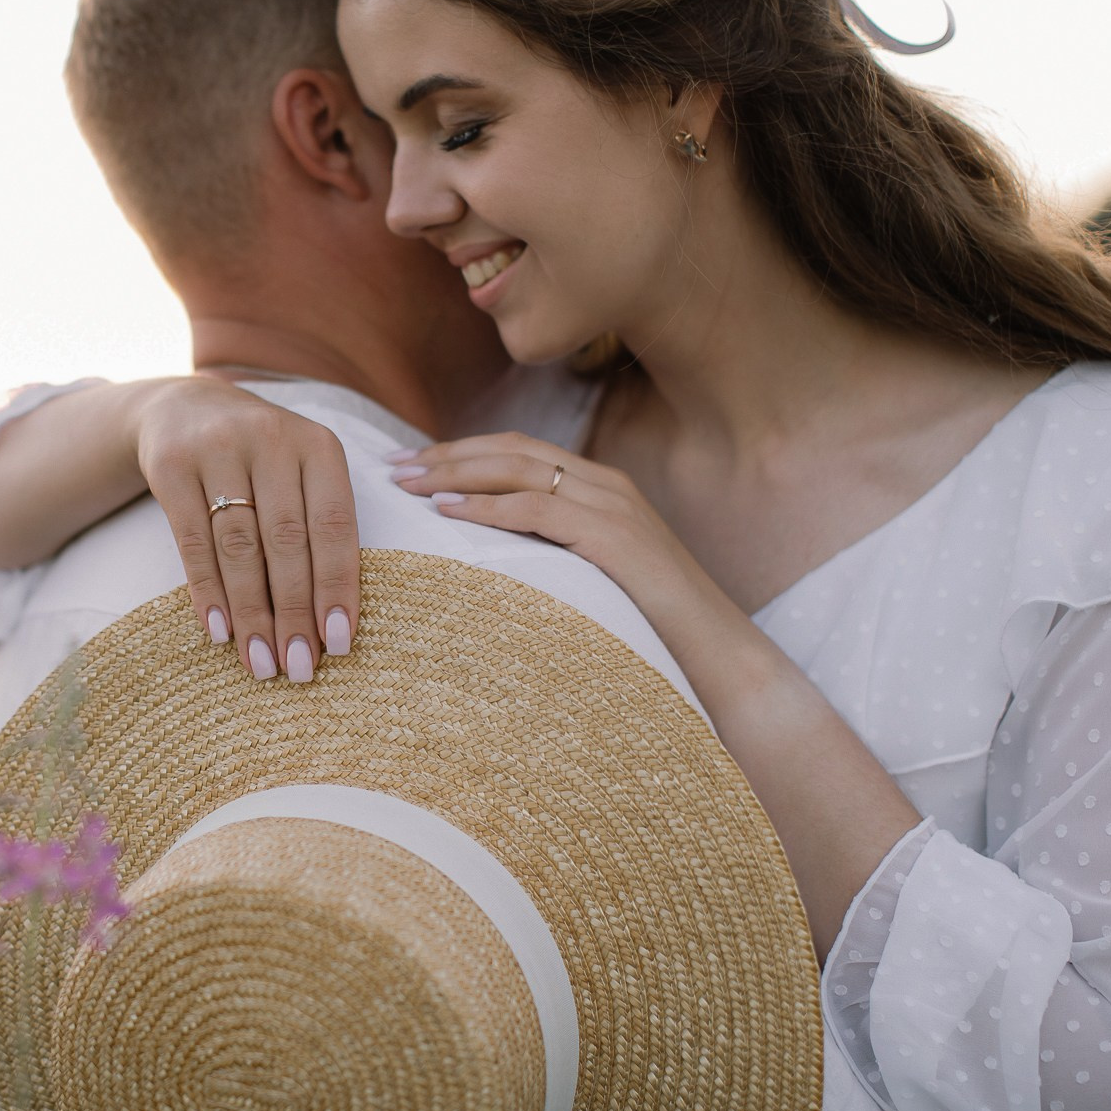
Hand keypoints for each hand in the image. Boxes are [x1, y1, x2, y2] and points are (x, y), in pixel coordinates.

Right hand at [134, 380, 360, 681]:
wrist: (185, 407)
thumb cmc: (261, 460)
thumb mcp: (301, 472)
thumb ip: (319, 528)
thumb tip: (330, 623)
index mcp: (318, 445)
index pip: (334, 525)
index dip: (338, 586)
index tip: (340, 643)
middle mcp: (271, 439)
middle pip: (287, 541)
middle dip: (294, 612)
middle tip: (299, 668)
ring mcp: (217, 448)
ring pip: (239, 546)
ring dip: (251, 612)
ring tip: (260, 662)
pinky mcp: (171, 465)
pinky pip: (192, 541)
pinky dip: (208, 591)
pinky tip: (219, 631)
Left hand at [386, 430, 704, 638]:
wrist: (720, 660)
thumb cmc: (652, 632)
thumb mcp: (592, 582)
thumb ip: (551, 558)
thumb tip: (488, 566)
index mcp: (599, 489)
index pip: (517, 452)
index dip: (459, 452)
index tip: (408, 464)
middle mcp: (606, 485)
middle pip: (510, 450)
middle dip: (445, 453)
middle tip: (390, 465)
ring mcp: (614, 506)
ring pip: (518, 468)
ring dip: (454, 471)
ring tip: (407, 483)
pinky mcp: (615, 536)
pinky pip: (538, 508)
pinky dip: (488, 505)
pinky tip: (448, 510)